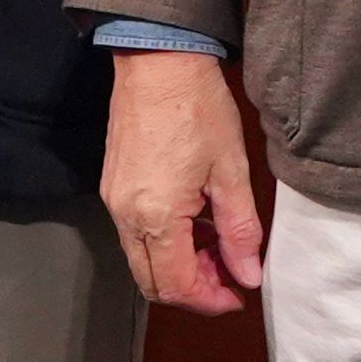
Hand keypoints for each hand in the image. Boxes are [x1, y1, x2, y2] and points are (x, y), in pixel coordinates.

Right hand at [102, 47, 268, 312]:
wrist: (157, 61)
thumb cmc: (197, 108)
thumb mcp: (232, 171)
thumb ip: (239, 231)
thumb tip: (247, 275)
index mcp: (156, 215)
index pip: (176, 285)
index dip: (209, 301)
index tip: (238, 295)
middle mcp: (126, 216)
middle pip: (152, 283)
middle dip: (193, 290)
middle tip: (229, 276)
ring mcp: (115, 201)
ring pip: (142, 260)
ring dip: (179, 267)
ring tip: (217, 247)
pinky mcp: (113, 187)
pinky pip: (135, 234)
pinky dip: (165, 243)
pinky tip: (194, 223)